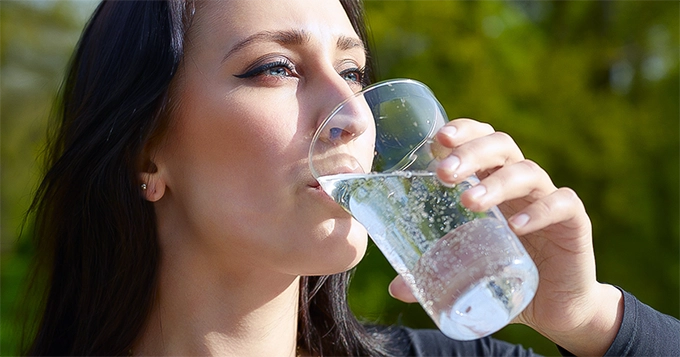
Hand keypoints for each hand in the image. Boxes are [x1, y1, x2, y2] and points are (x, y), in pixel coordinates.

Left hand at [388, 118, 622, 355]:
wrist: (555, 308)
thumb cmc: (504, 277)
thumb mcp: (466, 271)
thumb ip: (434, 273)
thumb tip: (397, 288)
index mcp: (492, 182)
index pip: (479, 140)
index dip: (461, 132)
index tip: (436, 140)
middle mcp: (520, 184)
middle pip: (500, 146)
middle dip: (470, 153)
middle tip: (443, 174)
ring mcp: (548, 200)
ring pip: (527, 172)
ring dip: (496, 183)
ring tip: (469, 202)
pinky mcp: (573, 224)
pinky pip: (562, 204)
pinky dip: (540, 211)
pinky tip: (516, 226)